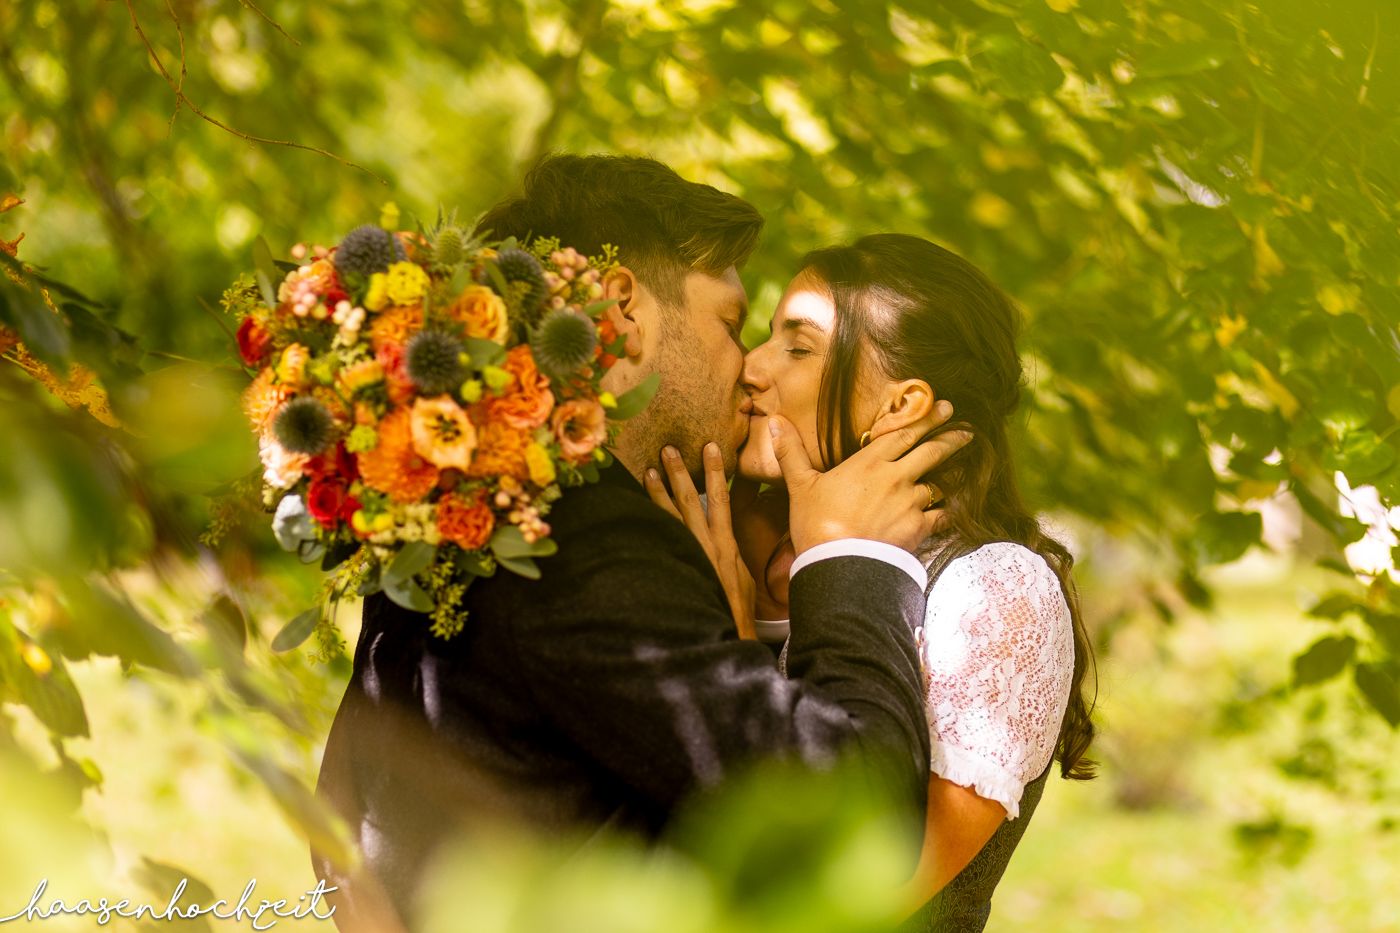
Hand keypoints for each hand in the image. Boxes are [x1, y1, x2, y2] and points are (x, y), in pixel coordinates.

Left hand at [644, 442, 757, 639]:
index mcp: (726, 544)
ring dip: (657, 492)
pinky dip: (648, 524)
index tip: (710, 448)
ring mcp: (688, 556)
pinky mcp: (676, 568)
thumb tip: (726, 539)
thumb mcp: (742, 576)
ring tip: (648, 470)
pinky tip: (635, 511)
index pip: (720, 498)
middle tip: (667, 448)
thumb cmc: (737, 609)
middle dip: (679, 472)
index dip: (714, 472)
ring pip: (670, 517)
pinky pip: (660, 540)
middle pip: (690, 500)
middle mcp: (706, 545)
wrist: (727, 635)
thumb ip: (732, 554)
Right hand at [769, 400, 970, 555]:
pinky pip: (941, 516)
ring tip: (960, 473)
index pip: (904, 432)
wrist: (839, 566)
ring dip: (949, 478)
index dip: (926, 418)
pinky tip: (952, 510)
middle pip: (931, 451)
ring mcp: (910, 503)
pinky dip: (947, 512)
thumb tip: (774, 422)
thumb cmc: (816, 524)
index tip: (944, 408)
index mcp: (870, 462)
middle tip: (967, 431)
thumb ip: (791, 452)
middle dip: (951, 439)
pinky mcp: (918, 529)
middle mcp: (896, 477)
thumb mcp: (800, 485)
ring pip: (937, 484)